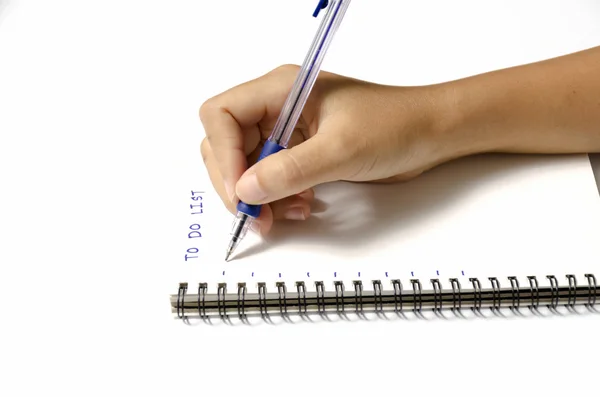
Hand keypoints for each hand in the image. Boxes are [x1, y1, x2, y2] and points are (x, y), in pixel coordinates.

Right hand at [199, 64, 470, 234]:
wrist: (431, 134)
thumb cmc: (396, 125)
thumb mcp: (341, 149)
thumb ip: (291, 170)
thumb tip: (245, 189)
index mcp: (281, 89)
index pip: (222, 115)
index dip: (224, 155)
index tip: (240, 191)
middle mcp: (278, 106)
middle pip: (227, 143)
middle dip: (237, 181)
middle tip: (255, 214)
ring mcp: (288, 129)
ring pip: (247, 165)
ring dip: (259, 194)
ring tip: (284, 215)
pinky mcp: (301, 150)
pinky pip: (271, 176)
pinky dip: (277, 196)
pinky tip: (300, 207)